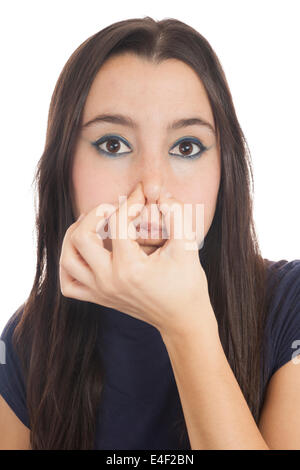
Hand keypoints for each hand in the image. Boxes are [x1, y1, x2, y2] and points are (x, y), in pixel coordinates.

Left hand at [59, 182, 217, 336]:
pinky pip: (68, 283)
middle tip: (112, 209)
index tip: (142, 196)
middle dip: (94, 214)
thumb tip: (161, 194)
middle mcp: (108, 281)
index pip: (118, 223)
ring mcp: (100, 291)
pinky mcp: (98, 298)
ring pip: (67, 258)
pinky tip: (84, 252)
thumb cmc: (187, 283)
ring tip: (93, 224)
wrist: (182, 319)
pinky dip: (69, 264)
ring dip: (75, 235)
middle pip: (81, 237)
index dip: (130, 202)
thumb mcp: (187, 246)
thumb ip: (177, 215)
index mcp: (130, 268)